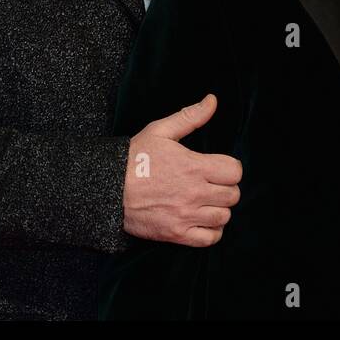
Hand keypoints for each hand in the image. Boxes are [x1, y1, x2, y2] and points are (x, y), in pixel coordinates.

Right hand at [123, 94, 242, 245]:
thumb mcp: (160, 131)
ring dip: (219, 209)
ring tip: (206, 202)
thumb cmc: (132, 159)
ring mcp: (185, 216)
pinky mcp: (176, 234)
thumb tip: (212, 100)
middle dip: (226, 188)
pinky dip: (211, 231)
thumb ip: (190, 116)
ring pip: (224, 217)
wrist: (105, 190)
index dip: (230, 168)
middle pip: (233, 195)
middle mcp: (193, 193)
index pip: (235, 171)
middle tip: (211, 185)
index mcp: (193, 166)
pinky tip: (201, 220)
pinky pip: (210, 239)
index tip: (219, 168)